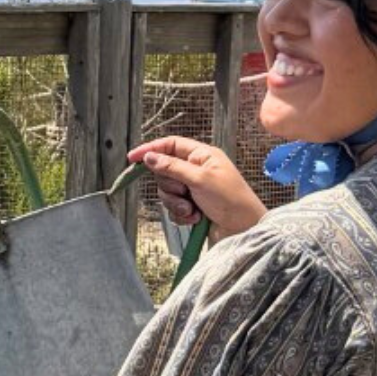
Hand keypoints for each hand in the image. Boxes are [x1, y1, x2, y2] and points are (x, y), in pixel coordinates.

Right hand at [127, 136, 264, 240]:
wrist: (244, 230)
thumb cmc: (230, 200)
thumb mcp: (200, 179)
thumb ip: (172, 167)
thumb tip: (149, 156)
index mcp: (202, 156)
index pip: (171, 145)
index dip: (151, 149)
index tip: (133, 158)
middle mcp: (197, 170)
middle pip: (164, 171)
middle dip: (171, 186)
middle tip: (184, 193)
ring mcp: (194, 189)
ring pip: (167, 192)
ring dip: (176, 203)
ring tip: (193, 210)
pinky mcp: (192, 206)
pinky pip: (173, 208)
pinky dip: (181, 215)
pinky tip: (196, 218)